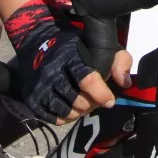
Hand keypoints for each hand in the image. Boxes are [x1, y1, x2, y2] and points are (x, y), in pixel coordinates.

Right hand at [6, 0, 129, 123]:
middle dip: (92, 105)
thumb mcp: (98, 44)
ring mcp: (40, 86)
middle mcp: (53, 72)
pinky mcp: (32, 98)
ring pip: (66, 112)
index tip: (109, 100)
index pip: (87, 80)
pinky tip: (70, 108)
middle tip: (95, 100)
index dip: (101, 94)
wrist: (36, 39)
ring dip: (79, 113)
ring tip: (84, 104)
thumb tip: (126, 83)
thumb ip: (118, 60)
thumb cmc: (73, 45)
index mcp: (71, 57)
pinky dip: (65, 117)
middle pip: (79, 101)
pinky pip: (53, 118)